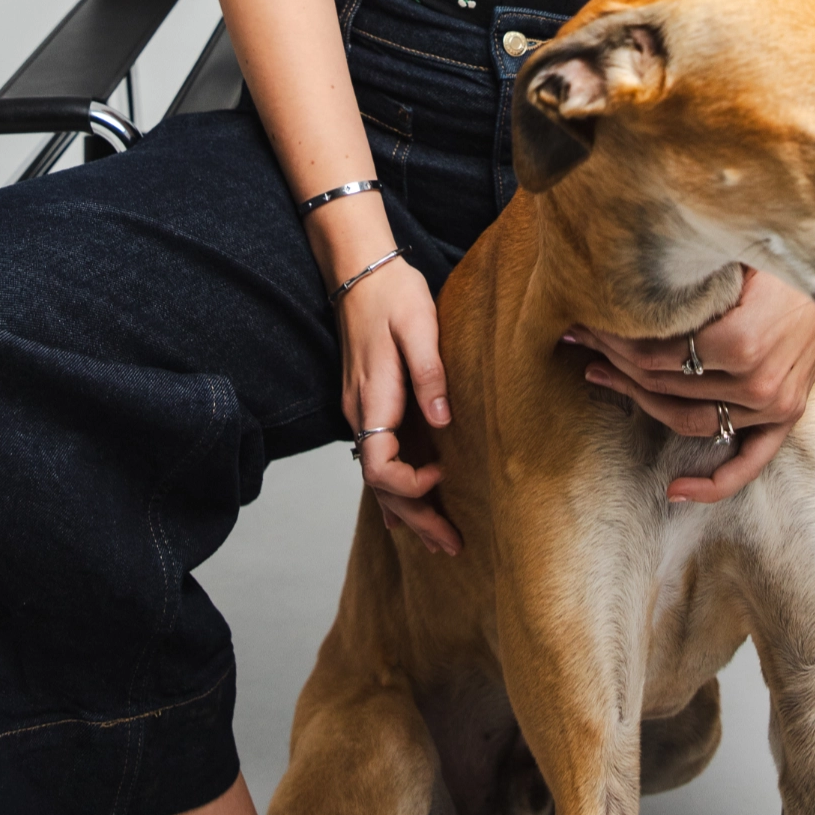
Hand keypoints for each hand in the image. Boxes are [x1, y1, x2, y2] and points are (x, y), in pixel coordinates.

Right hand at [336, 257, 461, 555]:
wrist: (361, 270)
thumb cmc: (393, 293)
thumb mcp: (419, 325)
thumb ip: (429, 374)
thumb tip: (443, 422)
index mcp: (372, 398)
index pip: (378, 465)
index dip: (409, 483)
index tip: (444, 472)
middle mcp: (360, 411)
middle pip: (380, 483)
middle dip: (416, 517)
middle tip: (454, 545)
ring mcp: (361, 409)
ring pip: (379, 474)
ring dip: (408, 509)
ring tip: (440, 539)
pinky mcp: (369, 402)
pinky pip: (378, 456)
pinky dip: (394, 488)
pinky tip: (404, 512)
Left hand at [564, 267, 814, 503]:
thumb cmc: (782, 250)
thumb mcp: (731, 255)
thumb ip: (687, 279)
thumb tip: (624, 274)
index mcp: (740, 341)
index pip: (655, 355)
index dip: (615, 339)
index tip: (589, 318)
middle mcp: (757, 383)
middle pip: (665, 386)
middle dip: (616, 362)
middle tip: (584, 340)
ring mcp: (774, 405)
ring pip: (690, 421)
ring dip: (640, 403)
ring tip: (602, 376)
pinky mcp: (788, 415)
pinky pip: (748, 462)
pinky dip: (713, 484)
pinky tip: (675, 490)